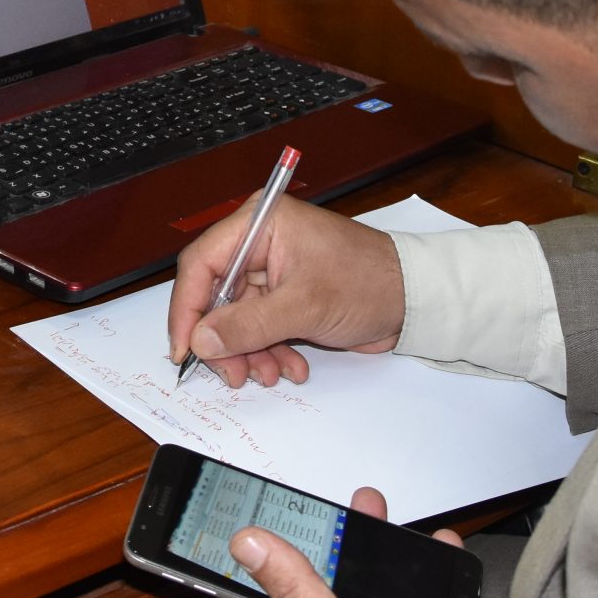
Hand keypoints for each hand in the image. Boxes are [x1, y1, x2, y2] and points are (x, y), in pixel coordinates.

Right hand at [167, 197, 403, 386]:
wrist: (413, 299)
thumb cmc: (368, 282)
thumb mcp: (304, 307)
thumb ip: (248, 325)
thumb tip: (201, 341)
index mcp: (260, 223)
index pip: (201, 263)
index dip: (187, 308)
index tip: (184, 347)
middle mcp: (259, 242)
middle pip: (215, 296)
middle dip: (224, 340)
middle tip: (233, 374)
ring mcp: (271, 271)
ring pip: (235, 318)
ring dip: (249, 352)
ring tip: (271, 373)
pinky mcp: (284, 296)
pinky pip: (259, 327)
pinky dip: (269, 351)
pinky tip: (291, 367)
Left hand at [223, 486, 529, 597]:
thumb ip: (295, 592)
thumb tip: (246, 546)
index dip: (236, 565)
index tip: (235, 525)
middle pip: (308, 589)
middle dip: (313, 542)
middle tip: (317, 508)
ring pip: (359, 589)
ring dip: (365, 550)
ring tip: (373, 514)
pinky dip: (419, 571)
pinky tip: (432, 549)